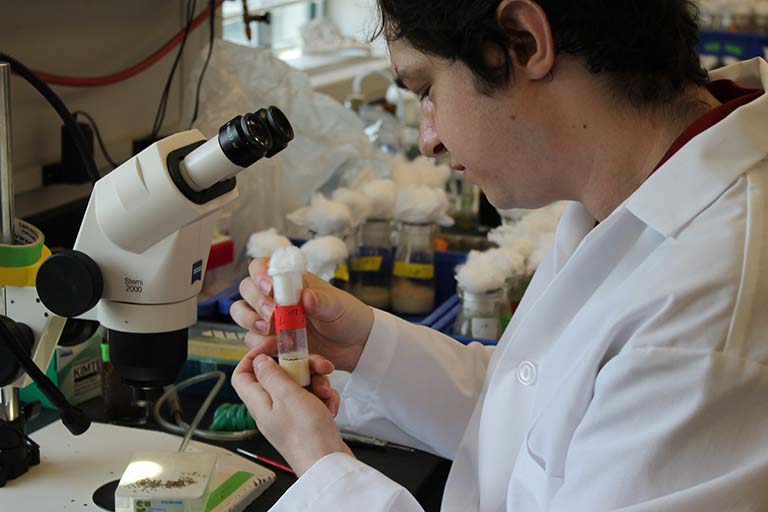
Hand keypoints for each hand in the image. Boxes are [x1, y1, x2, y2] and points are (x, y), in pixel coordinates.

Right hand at [231, 258, 373, 371]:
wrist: (355, 345)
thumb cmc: (347, 316)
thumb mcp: (338, 306)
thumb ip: (321, 301)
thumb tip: (306, 296)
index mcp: (291, 280)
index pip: (261, 267)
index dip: (259, 274)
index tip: (269, 287)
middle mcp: (276, 297)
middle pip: (246, 290)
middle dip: (255, 300)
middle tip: (272, 313)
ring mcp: (271, 319)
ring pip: (242, 313)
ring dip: (250, 320)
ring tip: (269, 328)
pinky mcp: (272, 340)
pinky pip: (252, 340)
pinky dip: (259, 343)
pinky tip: (274, 345)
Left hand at [232, 347, 353, 476]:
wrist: (329, 464)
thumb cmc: (307, 435)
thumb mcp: (288, 395)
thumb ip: (272, 375)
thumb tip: (258, 361)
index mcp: (259, 403)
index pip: (243, 374)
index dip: (254, 356)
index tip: (274, 345)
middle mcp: (272, 408)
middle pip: (279, 375)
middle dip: (301, 367)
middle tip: (316, 367)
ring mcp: (290, 415)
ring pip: (301, 385)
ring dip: (318, 383)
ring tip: (326, 393)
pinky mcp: (307, 421)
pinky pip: (314, 399)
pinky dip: (325, 399)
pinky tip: (331, 407)